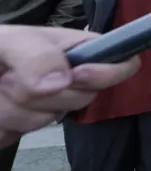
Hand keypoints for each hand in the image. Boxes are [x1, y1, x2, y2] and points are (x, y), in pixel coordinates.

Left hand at [0, 26, 140, 146]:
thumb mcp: (6, 41)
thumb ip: (35, 54)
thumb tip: (63, 81)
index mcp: (71, 45)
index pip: (118, 56)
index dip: (109, 69)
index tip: (78, 75)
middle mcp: (68, 72)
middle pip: (87, 94)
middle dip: (50, 92)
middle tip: (16, 77)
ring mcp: (49, 100)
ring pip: (56, 116)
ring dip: (21, 106)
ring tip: (0, 88)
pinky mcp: (28, 123)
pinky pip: (31, 129)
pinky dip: (9, 121)